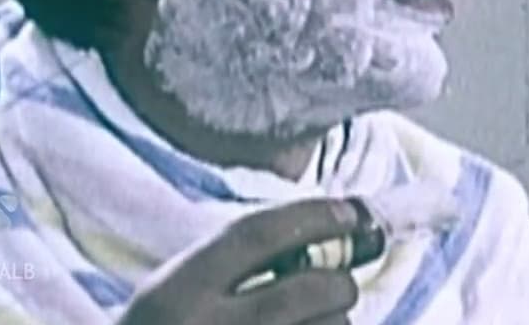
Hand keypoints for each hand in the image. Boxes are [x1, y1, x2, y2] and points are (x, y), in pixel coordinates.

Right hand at [116, 199, 360, 324]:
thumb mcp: (177, 292)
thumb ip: (237, 262)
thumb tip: (335, 232)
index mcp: (176, 293)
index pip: (258, 235)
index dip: (314, 217)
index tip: (352, 213)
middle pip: (310, 288)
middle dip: (339, 281)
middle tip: (337, 285)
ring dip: (335, 323)